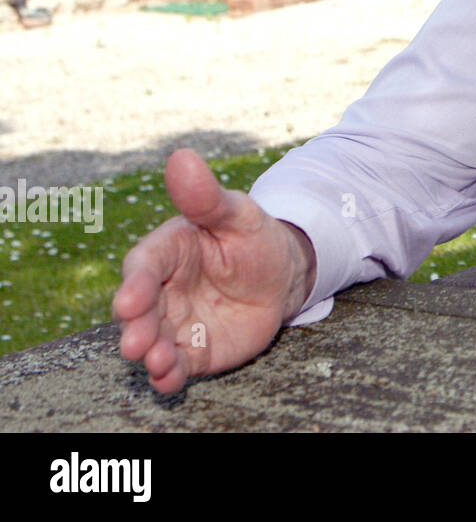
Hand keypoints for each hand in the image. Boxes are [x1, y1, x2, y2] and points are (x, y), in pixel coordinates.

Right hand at [113, 148, 316, 393]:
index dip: (136, 284)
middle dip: (136, 327)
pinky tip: (170, 381)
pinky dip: (169, 375)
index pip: (144, 266)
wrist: (281, 275)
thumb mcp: (237, 214)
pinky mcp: (193, 349)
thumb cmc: (253, 237)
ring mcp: (175, 322)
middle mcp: (163, 290)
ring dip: (151, 354)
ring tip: (158, 362)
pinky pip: (176, 365)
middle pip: (140, 311)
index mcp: (168, 251)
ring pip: (154, 341)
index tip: (130, 300)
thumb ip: (207, 196)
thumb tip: (182, 157)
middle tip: (136, 343)